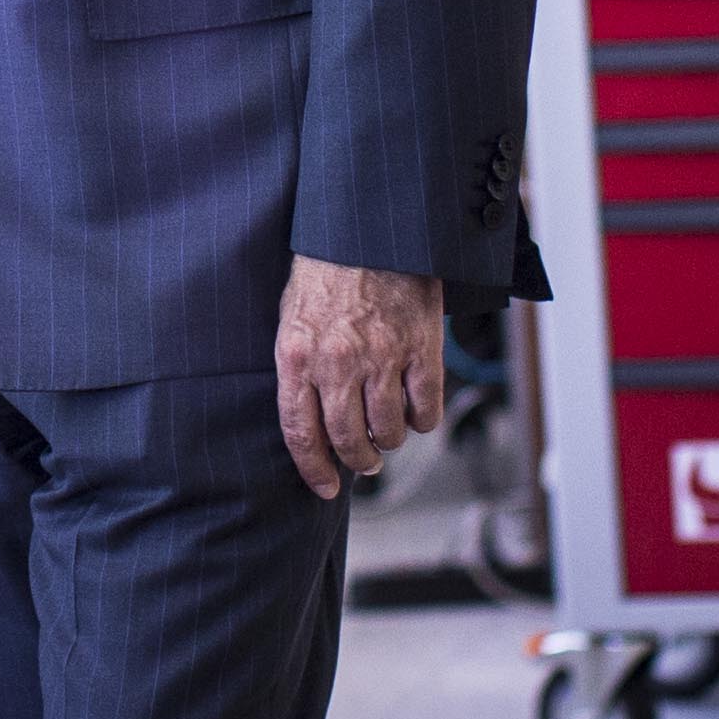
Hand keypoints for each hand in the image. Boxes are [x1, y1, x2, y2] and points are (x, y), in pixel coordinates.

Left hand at [275, 255, 446, 500]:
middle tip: (365, 461)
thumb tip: (311, 426)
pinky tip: (416, 408)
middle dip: (358, 460)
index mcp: (297, 355)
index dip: (314, 469)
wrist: (369, 230)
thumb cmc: (326, 273)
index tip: (324, 489)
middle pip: (348, 441)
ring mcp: (381, 357)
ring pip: (390, 432)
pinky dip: (423, 419)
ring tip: (388, 429)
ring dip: (390, 439)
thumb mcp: (292, 319)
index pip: (300, 433)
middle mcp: (337, 362)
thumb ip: (299, 370)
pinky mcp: (421, 349)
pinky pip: (426, 411)